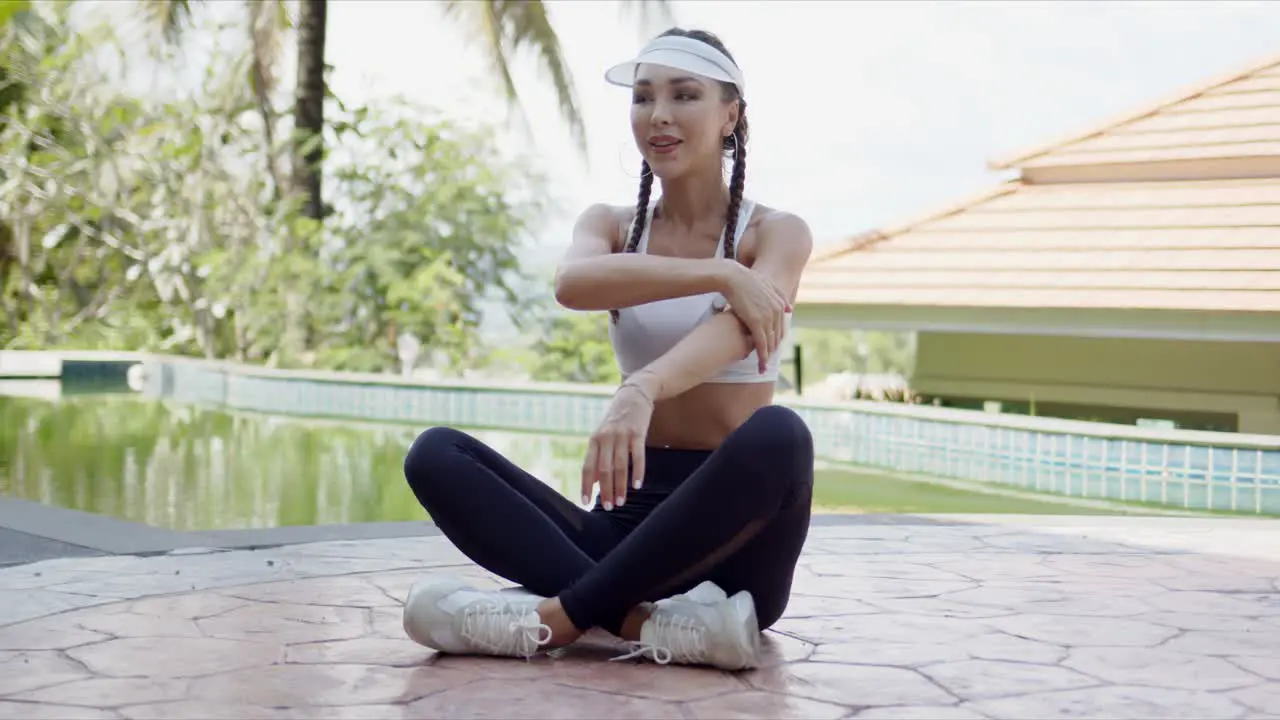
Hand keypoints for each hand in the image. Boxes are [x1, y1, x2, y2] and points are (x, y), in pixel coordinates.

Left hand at [582, 380, 654, 510]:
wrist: (633, 396)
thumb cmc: (616, 421)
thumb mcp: (602, 436)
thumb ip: (598, 458)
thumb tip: (594, 482)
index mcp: (594, 440)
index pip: (587, 466)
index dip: (585, 485)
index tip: (585, 501)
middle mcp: (605, 437)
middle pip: (604, 469)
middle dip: (606, 490)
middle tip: (609, 507)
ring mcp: (621, 435)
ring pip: (620, 466)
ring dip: (620, 486)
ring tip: (621, 502)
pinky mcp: (637, 433)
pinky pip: (638, 456)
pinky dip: (638, 472)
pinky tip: (637, 486)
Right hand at [720, 263, 791, 372]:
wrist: (732, 277)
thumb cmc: (745, 280)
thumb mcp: (766, 285)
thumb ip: (779, 296)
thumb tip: (789, 309)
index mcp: (779, 304)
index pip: (780, 327)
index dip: (776, 339)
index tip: (772, 348)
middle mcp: (776, 311)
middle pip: (777, 336)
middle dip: (772, 350)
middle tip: (767, 361)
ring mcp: (767, 317)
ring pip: (770, 342)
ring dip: (768, 356)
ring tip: (764, 367)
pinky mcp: (756, 322)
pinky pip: (761, 343)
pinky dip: (762, 355)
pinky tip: (761, 364)